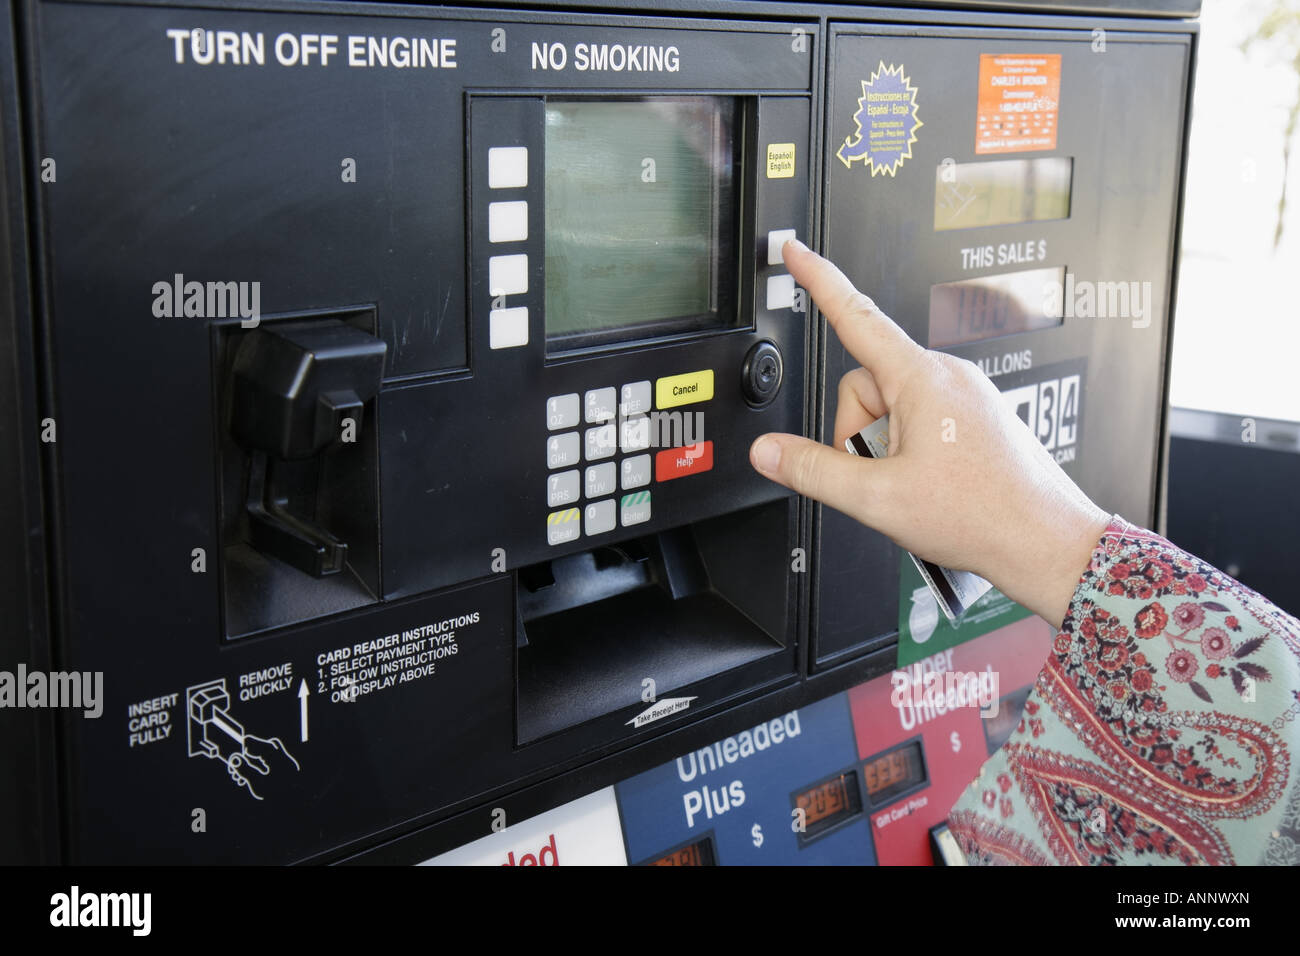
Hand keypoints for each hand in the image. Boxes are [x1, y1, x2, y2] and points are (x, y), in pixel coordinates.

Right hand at [749, 240, 1109, 625]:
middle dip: (858, 434)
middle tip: (883, 477)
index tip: (795, 251)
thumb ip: (813, 470)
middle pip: (864, 386)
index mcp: (921, 379)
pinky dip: (908, 451)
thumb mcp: (877, 498)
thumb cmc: (983, 514)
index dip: (817, 281)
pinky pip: (918, 419)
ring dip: (884, 448)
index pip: (854, 315)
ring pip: (890, 407)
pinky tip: (930, 484)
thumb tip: (769, 451)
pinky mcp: (973, 415)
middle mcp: (946, 375)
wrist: (1045, 541)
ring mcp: (963, 395)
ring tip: (915, 486)